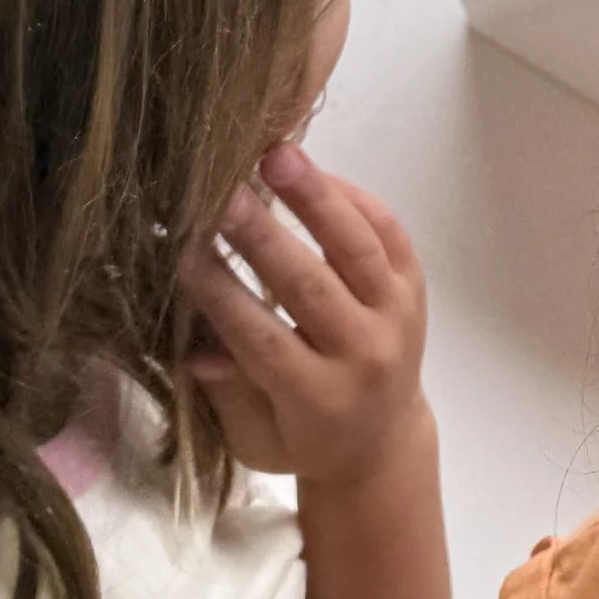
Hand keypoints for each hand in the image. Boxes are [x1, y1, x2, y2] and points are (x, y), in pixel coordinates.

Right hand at [182, 145, 428, 487]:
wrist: (382, 443)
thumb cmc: (303, 436)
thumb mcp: (259, 433)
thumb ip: (230, 389)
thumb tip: (195, 350)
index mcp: (320, 399)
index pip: (263, 338)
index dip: (222, 295)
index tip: (182, 253)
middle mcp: (366, 355)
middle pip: (312, 286)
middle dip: (264, 236)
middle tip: (223, 192)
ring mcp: (398, 317)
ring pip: (358, 248)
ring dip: (316, 197)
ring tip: (277, 155)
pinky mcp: (415, 289)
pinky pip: (390, 233)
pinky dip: (354, 198)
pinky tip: (315, 172)